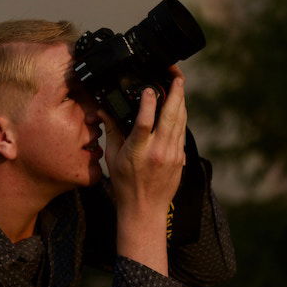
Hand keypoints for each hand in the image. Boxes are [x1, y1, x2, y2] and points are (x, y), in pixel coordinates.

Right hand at [100, 66, 186, 273]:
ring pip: (180, 122)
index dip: (148, 105)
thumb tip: (104, 110)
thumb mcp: (112, 158)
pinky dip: (181, 117)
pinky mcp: (181, 158)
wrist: (145, 210)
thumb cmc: (125, 184)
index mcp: (137, 152)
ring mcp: (173, 155)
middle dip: (176, 94)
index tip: (149, 88)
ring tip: (180, 85)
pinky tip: (180, 107)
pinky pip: (182, 132)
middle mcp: (158, 152)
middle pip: (170, 117)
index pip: (144, 124)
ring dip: (181, 102)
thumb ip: (112, 131)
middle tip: (177, 76)